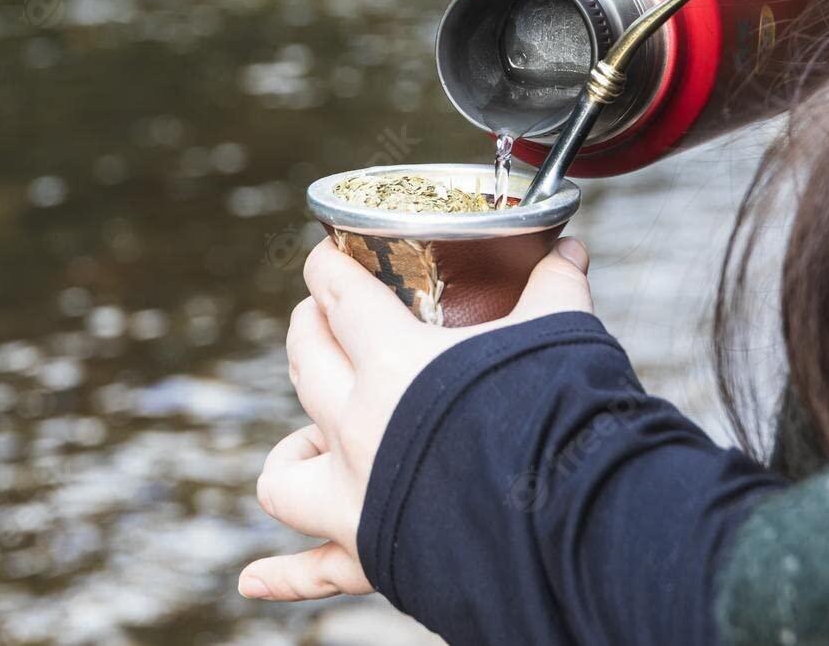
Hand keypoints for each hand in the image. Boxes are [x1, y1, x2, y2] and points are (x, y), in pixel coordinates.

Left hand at [238, 234, 594, 601]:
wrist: (576, 526)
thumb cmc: (564, 417)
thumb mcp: (560, 335)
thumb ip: (554, 288)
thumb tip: (569, 248)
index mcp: (394, 363)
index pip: (338, 296)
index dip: (326, 268)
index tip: (327, 255)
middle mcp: (358, 427)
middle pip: (306, 362)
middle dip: (310, 330)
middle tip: (325, 318)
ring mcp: (357, 495)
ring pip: (285, 469)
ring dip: (294, 448)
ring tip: (316, 435)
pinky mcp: (372, 555)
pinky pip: (313, 571)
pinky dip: (284, 575)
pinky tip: (252, 580)